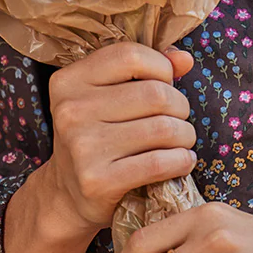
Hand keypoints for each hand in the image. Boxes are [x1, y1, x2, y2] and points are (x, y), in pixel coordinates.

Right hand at [4, 41, 196, 252]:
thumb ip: (146, 71)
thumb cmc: (97, 138)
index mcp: (68, 81)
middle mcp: (70, 111)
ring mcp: (82, 147)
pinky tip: (182, 161)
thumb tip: (184, 59)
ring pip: (163, 129)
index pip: (131, 56)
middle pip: (154, 94)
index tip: (165, 85)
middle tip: (179, 120)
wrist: (68, 195)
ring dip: (185, 136)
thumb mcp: (109, 98)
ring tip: (182, 142)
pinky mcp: (98, 180)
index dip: (161, 68)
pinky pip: (159, 163)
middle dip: (180, 107)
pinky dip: (182, 161)